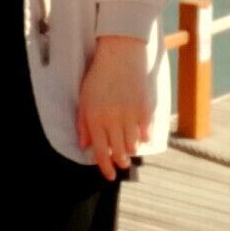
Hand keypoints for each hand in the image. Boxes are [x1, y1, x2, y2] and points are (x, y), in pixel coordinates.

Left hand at [76, 33, 153, 180]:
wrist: (120, 54)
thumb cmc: (98, 77)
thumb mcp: (84, 100)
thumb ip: (83, 124)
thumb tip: (84, 146)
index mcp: (95, 119)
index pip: (100, 151)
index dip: (105, 167)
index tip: (108, 176)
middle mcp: (113, 120)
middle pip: (119, 152)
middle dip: (119, 163)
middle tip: (120, 165)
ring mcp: (130, 115)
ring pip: (133, 145)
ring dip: (130, 151)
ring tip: (128, 152)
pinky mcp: (144, 108)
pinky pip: (145, 131)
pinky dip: (143, 138)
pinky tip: (140, 138)